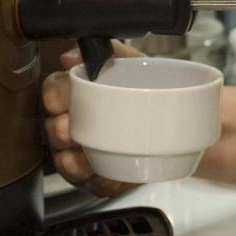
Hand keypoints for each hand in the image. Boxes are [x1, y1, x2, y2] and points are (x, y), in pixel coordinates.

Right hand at [42, 40, 145, 197]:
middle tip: (74, 133)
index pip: (53, 90)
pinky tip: (110, 179)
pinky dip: (99, 183)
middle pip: (52, 129)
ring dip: (74, 163)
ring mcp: (84, 150)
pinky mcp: (100, 174)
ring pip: (65, 162)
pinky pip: (91, 185)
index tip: (63, 101)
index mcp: (78, 92)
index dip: (54, 96)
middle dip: (60, 132)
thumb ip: (108, 50)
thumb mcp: (134, 63)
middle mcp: (74, 122)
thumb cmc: (151, 87)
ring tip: (87, 161)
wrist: (182, 120)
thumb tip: (70, 56)